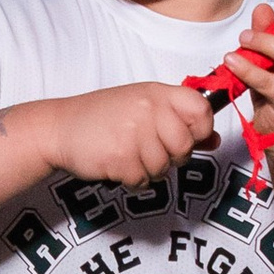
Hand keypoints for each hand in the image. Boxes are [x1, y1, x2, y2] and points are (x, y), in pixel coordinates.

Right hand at [42, 80, 220, 189]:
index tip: (187, 135)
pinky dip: (132, 179)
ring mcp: (134, 133)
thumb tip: (214, 139)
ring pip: (164, 167)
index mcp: (157, 93)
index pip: (201, 110)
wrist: (59, 128)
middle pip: (184, 146)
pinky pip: (143, 180)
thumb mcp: (142, 108)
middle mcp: (148, 109)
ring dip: (148, 169)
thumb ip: (179, 120)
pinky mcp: (120, 157)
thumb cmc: (102, 118)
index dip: (200, 129)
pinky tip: (117, 164)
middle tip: (148, 149)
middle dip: (171, 157)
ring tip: (127, 154)